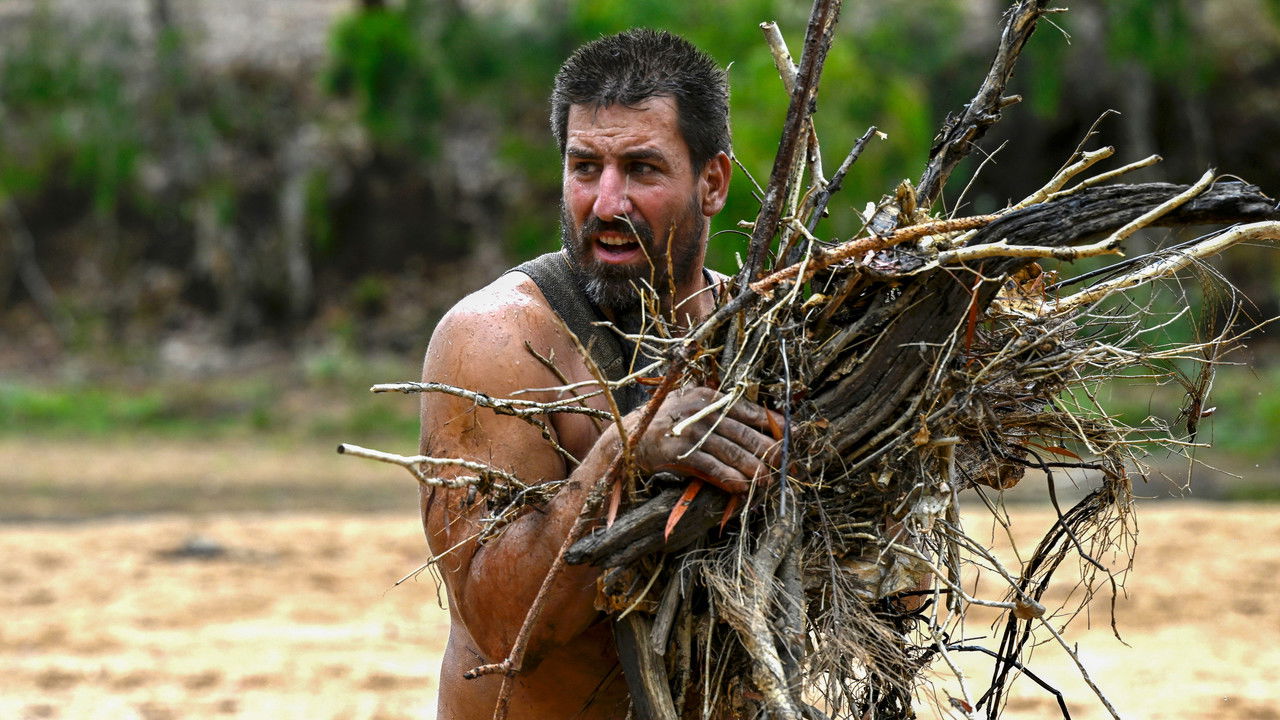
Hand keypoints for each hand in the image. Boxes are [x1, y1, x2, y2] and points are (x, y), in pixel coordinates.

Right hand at [631, 386, 781, 493]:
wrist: (628, 436)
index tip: (790, 436)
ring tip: (768, 480)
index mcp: (709, 396)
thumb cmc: (666, 422)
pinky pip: (711, 468)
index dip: (772, 424)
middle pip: (745, 432)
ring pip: (732, 451)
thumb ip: (720, 412)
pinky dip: (729, 478)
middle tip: (784, 463)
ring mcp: (690, 432)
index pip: (749, 409)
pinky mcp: (679, 453)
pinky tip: (742, 487)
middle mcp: (702, 411)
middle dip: (769, 449)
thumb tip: (759, 425)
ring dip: (754, 468)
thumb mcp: (692, 406)